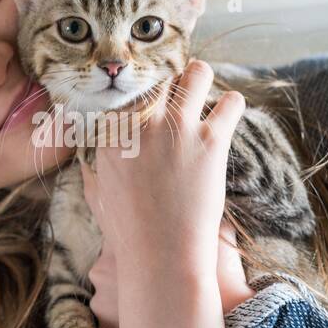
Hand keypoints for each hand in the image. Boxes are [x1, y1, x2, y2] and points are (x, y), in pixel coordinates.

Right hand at [79, 60, 250, 327]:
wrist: (161, 254)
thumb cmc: (129, 229)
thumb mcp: (99, 190)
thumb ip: (97, 163)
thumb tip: (96, 149)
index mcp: (111, 131)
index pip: (127, 87)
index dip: (140, 86)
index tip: (149, 90)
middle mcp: (142, 121)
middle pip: (159, 74)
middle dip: (170, 79)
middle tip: (177, 91)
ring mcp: (176, 127)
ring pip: (196, 73)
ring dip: (200, 80)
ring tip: (202, 91)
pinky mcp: (211, 141)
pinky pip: (230, 102)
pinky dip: (232, 104)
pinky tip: (228, 111)